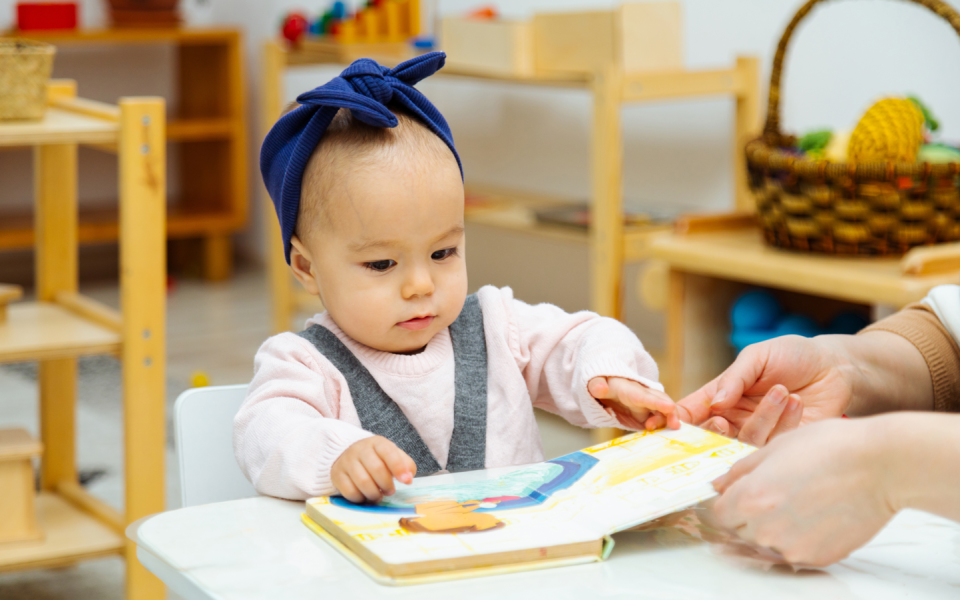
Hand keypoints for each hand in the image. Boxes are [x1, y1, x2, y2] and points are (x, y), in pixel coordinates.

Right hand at [331, 436, 415, 502]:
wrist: (347, 453)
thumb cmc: (376, 458)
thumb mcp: (392, 455)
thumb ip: (405, 464)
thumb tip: (409, 477)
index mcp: (377, 443)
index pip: (388, 452)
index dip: (399, 467)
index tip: (406, 481)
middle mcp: (360, 450)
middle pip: (376, 469)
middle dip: (387, 485)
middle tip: (390, 491)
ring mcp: (346, 461)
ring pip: (363, 482)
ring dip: (374, 494)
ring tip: (379, 496)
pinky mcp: (337, 475)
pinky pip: (350, 492)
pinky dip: (360, 499)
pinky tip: (365, 496)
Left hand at [588, 376, 678, 429]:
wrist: (604, 387)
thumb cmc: (601, 384)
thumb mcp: (595, 382)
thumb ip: (597, 385)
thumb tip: (599, 387)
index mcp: (630, 390)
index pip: (644, 396)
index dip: (657, 402)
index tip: (670, 408)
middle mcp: (643, 397)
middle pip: (660, 402)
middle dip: (671, 412)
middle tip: (676, 425)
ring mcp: (647, 407)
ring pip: (663, 413)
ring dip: (667, 422)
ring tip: (669, 431)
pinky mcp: (647, 416)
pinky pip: (659, 422)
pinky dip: (665, 429)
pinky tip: (667, 437)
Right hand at [674, 335, 856, 444]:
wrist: (835, 366)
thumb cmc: (793, 355)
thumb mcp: (758, 356)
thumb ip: (734, 378)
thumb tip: (714, 404)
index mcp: (722, 395)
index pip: (692, 412)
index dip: (676, 420)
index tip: (669, 424)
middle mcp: (737, 418)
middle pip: (711, 437)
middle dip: (712, 431)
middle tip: (722, 417)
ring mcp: (760, 433)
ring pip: (745, 441)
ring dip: (762, 417)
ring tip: (782, 391)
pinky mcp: (784, 445)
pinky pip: (775, 445)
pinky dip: (785, 422)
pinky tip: (797, 400)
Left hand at [710, 417, 896, 565]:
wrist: (881, 465)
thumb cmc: (832, 448)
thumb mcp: (776, 447)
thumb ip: (741, 470)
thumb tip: (719, 485)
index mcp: (750, 499)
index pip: (719, 513)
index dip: (728, 502)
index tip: (739, 494)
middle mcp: (766, 529)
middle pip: (741, 530)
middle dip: (749, 514)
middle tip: (777, 492)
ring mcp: (793, 548)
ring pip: (768, 543)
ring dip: (776, 527)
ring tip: (803, 500)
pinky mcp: (818, 558)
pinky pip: (796, 551)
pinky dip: (802, 537)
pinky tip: (819, 513)